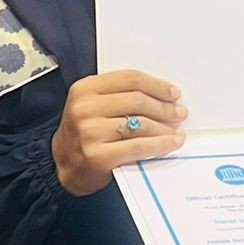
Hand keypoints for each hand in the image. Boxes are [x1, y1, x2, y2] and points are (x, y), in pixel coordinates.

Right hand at [51, 70, 187, 196]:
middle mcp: (85, 108)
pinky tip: (171, 143)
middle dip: (164, 107)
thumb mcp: (93, 106)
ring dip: (165, 127)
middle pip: (137, 100)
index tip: (173, 93)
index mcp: (85, 89)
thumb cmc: (84, 133)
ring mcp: (90, 132)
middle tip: (179, 113)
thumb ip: (119, 96)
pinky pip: (139, 146)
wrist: (64, 164)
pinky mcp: (98, 156)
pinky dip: (160, 144)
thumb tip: (164, 97)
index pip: (129, 79)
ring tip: (176, 129)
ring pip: (141, 123)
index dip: (156, 85)